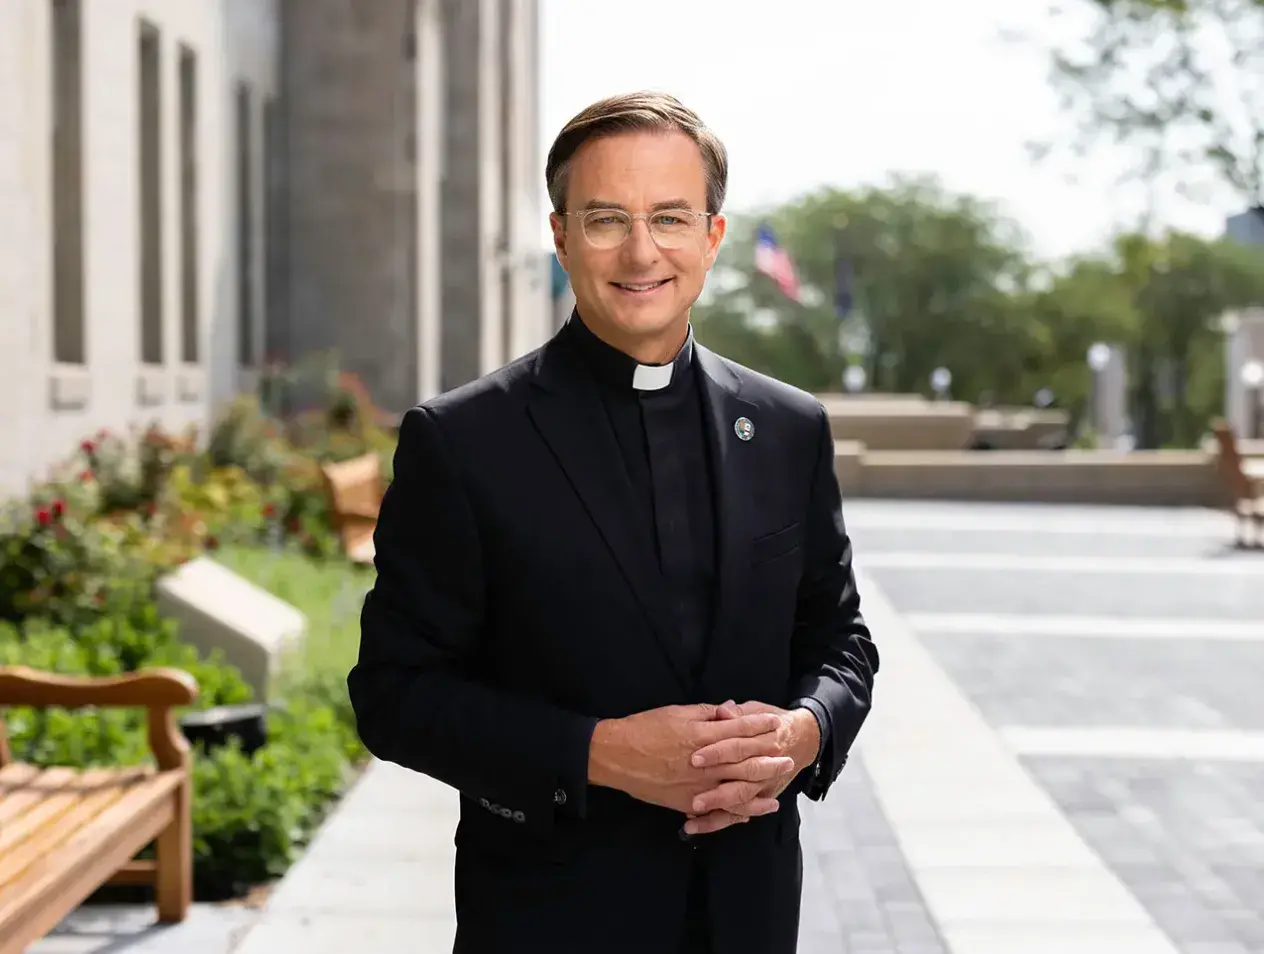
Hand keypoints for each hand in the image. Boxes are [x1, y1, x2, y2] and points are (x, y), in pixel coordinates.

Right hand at [587, 702, 794, 816]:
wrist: (617, 756)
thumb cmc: (645, 729)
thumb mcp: (676, 712)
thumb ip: (707, 713)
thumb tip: (731, 710)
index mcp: (702, 736)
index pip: (740, 730)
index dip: (760, 725)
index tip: (776, 722)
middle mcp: (705, 763)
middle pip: (746, 761)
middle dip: (769, 757)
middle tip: (788, 755)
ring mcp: (698, 786)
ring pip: (738, 788)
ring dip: (761, 784)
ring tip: (778, 782)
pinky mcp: (688, 803)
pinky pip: (719, 809)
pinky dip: (738, 810)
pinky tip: (752, 810)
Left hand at [681, 700, 819, 835]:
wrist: (803, 738)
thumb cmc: (772, 722)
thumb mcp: (756, 710)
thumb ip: (737, 714)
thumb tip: (722, 711)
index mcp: (764, 740)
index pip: (739, 747)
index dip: (717, 753)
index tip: (695, 758)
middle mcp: (767, 765)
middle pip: (741, 778)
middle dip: (717, 789)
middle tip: (694, 797)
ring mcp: (765, 785)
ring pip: (742, 800)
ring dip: (717, 808)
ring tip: (693, 813)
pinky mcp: (761, 798)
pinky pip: (740, 813)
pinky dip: (719, 820)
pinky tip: (697, 825)